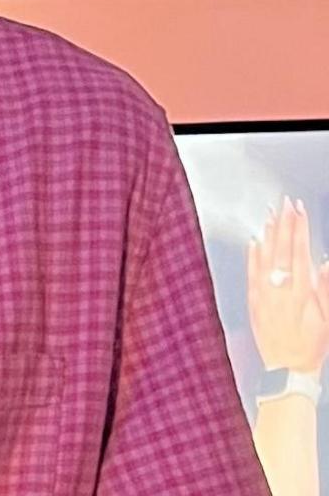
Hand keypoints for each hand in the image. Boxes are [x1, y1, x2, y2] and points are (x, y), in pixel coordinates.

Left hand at [247, 197, 328, 373]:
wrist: (287, 367)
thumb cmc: (312, 344)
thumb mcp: (328, 318)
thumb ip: (326, 288)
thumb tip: (325, 262)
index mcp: (302, 292)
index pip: (299, 252)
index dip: (299, 229)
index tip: (299, 210)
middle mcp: (280, 289)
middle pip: (281, 249)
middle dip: (284, 224)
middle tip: (285, 204)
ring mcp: (264, 294)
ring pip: (265, 257)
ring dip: (268, 234)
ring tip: (271, 214)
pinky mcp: (253, 301)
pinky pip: (251, 273)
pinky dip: (253, 255)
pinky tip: (255, 241)